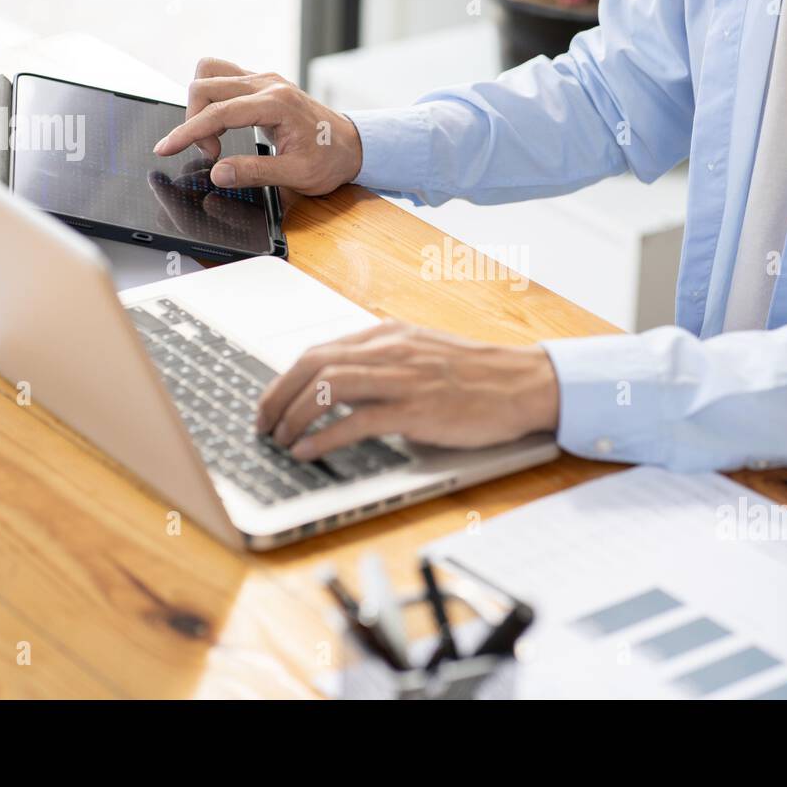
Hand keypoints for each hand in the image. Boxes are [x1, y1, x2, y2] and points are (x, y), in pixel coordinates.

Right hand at [153, 57, 363, 194]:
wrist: (352, 145)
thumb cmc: (329, 159)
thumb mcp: (296, 175)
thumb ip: (255, 173)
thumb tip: (218, 174)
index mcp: (277, 103)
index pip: (219, 112)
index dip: (188, 132)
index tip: (165, 148)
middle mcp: (268, 83)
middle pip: (206, 84)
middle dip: (195, 122)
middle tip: (212, 155)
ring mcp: (264, 79)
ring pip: (211, 72)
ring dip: (201, 104)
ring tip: (215, 139)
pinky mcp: (261, 83)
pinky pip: (223, 78)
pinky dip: (213, 100)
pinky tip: (223, 126)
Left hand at [255, 321, 560, 460]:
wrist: (524, 383)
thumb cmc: (478, 375)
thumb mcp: (423, 354)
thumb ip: (384, 363)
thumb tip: (343, 387)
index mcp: (389, 335)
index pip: (320, 349)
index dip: (285, 378)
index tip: (270, 402)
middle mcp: (391, 350)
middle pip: (313, 363)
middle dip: (277, 395)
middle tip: (262, 423)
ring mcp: (403, 378)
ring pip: (327, 386)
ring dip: (293, 415)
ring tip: (280, 439)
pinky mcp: (417, 409)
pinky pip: (356, 421)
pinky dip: (323, 437)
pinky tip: (308, 451)